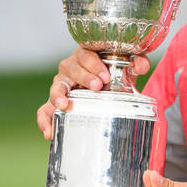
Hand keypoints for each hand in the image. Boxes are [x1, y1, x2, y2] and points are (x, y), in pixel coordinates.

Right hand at [36, 48, 150, 139]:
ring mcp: (62, 84)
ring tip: (65, 105)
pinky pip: (44, 110)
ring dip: (59, 95)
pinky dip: (45, 120)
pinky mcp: (57, 101)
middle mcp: (71, 67)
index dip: (94, 64)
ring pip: (56, 86)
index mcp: (86, 54)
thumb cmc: (114, 73)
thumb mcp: (127, 67)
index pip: (86, 54)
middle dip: (84, 77)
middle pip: (71, 68)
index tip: (106, 76)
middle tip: (98, 87)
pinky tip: (49, 132)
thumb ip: (137, 63)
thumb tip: (141, 65)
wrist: (108, 86)